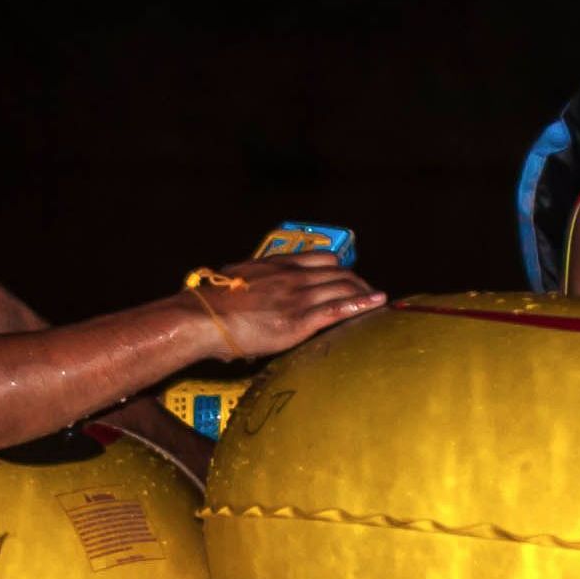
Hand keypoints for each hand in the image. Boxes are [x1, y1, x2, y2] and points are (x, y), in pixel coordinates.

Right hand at [184, 251, 385, 357]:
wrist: (201, 317)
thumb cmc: (209, 304)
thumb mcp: (235, 281)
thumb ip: (250, 282)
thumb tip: (245, 292)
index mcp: (277, 265)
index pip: (321, 259)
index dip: (339, 270)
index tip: (345, 279)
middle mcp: (292, 276)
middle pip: (339, 273)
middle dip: (357, 283)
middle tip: (366, 295)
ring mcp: (298, 296)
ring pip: (344, 287)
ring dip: (364, 294)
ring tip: (377, 303)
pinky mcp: (299, 319)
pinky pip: (339, 308)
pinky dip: (362, 305)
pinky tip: (377, 304)